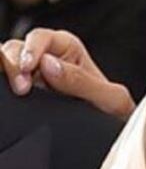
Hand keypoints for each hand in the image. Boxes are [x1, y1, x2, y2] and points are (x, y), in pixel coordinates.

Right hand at [0, 30, 134, 119]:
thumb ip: (82, 80)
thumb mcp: (110, 98)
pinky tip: (6, 92)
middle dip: (14, 63)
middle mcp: (45, 56)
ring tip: (17, 92)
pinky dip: (3, 82)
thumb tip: (49, 65)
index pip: (41, 38)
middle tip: (22, 88)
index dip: (32, 49)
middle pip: (16, 48)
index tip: (30, 67)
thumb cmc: (113, 111)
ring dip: (5, 72)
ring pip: (5, 61)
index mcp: (68, 48)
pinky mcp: (20, 91)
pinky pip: (4, 80)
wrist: (112, 130)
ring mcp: (30, 75)